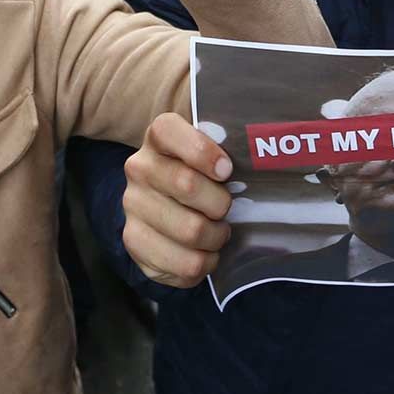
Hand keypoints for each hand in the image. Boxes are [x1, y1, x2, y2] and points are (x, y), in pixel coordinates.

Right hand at [123, 113, 234, 287]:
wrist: (163, 212)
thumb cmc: (201, 178)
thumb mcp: (211, 154)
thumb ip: (228, 146)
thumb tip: (260, 155)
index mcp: (158, 138)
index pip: (168, 130)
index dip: (201, 151)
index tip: (226, 169)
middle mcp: (139, 167)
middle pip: (187, 184)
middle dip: (220, 203)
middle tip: (227, 209)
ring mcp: (133, 205)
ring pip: (190, 230)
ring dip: (216, 236)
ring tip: (218, 232)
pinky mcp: (134, 241)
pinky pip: (185, 262)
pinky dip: (206, 262)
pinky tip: (204, 252)